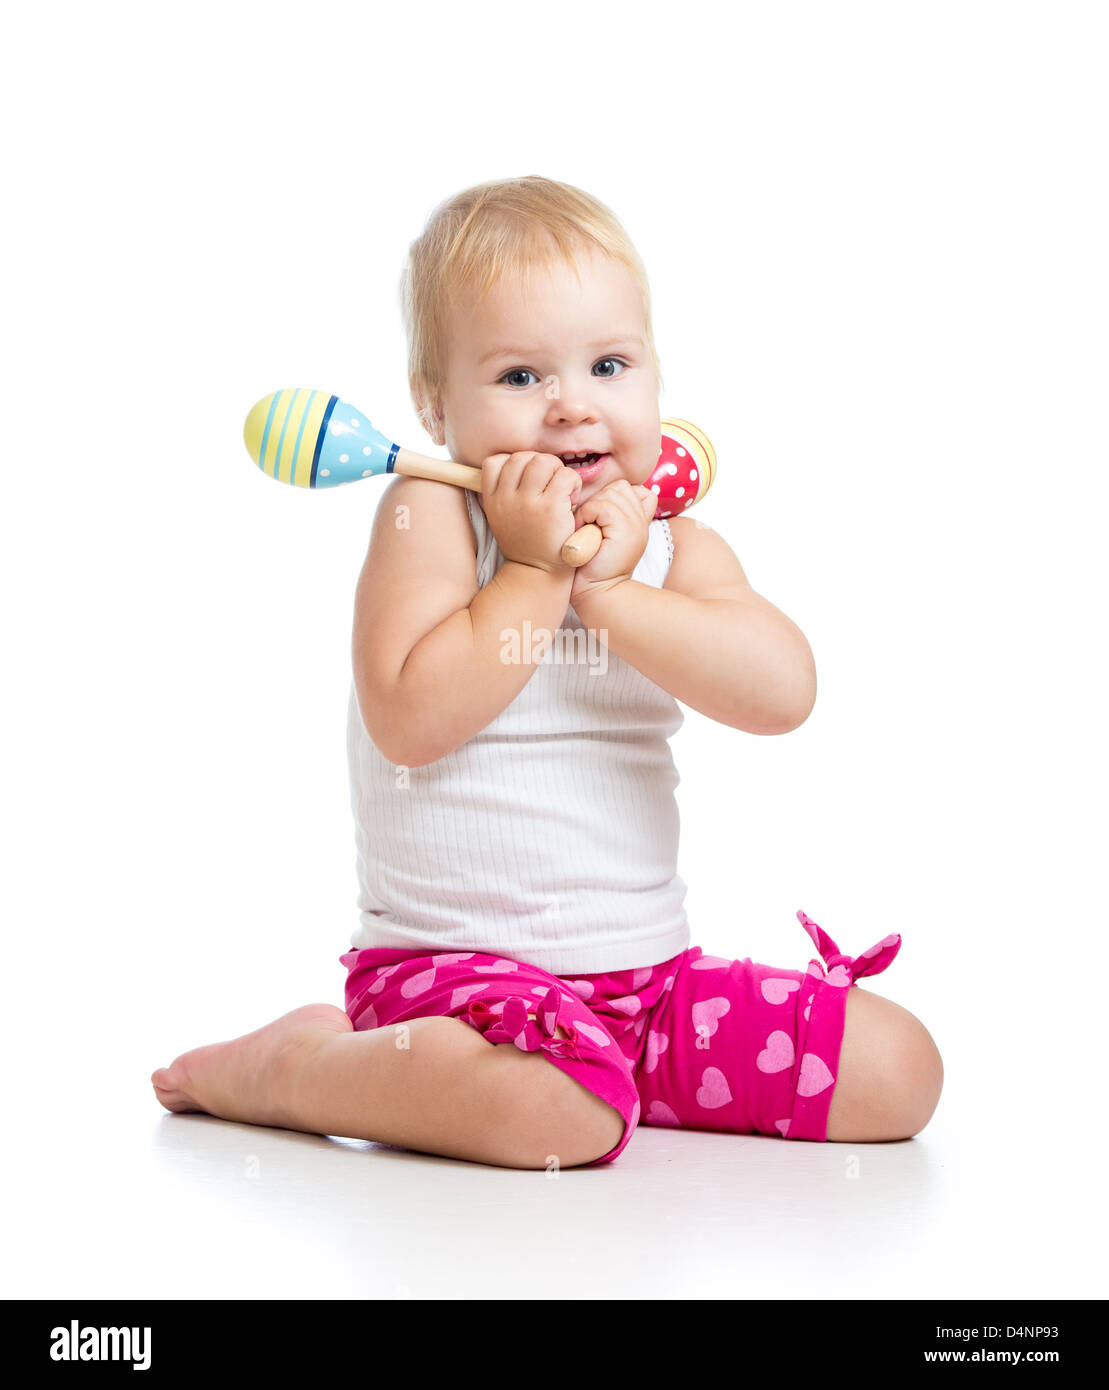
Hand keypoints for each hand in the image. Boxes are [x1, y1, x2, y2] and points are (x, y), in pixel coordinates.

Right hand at [480, 452, 582, 574]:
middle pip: (522, 457)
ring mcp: (528, 503)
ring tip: (562, 489)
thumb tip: (519, 465)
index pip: (494, 462)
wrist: (538, 574)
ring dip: (557, 470)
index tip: (527, 482)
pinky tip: (572, 498)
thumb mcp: (503, 518)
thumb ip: (505, 493)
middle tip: (550, 485)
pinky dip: (573, 482)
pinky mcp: (551, 508)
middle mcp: (506, 499)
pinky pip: (565, 476)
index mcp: (493, 500)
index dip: (514, 465)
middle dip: (540, 465)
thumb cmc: (527, 544)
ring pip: (543, 461)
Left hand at [568, 481, 656, 607]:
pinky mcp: (625, 531)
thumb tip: (602, 495)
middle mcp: (642, 522)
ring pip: (611, 494)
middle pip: (621, 488)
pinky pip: (602, 507)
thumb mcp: (605, 534)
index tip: (600, 519)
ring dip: (591, 508)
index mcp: (640, 521)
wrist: (596, 591)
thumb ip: (610, 515)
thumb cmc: (593, 564)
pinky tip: (585, 532)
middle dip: (599, 501)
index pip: (635, 489)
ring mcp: (636, 526)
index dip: (614, 497)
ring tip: (587, 529)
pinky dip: (588, 515)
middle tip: (589, 525)